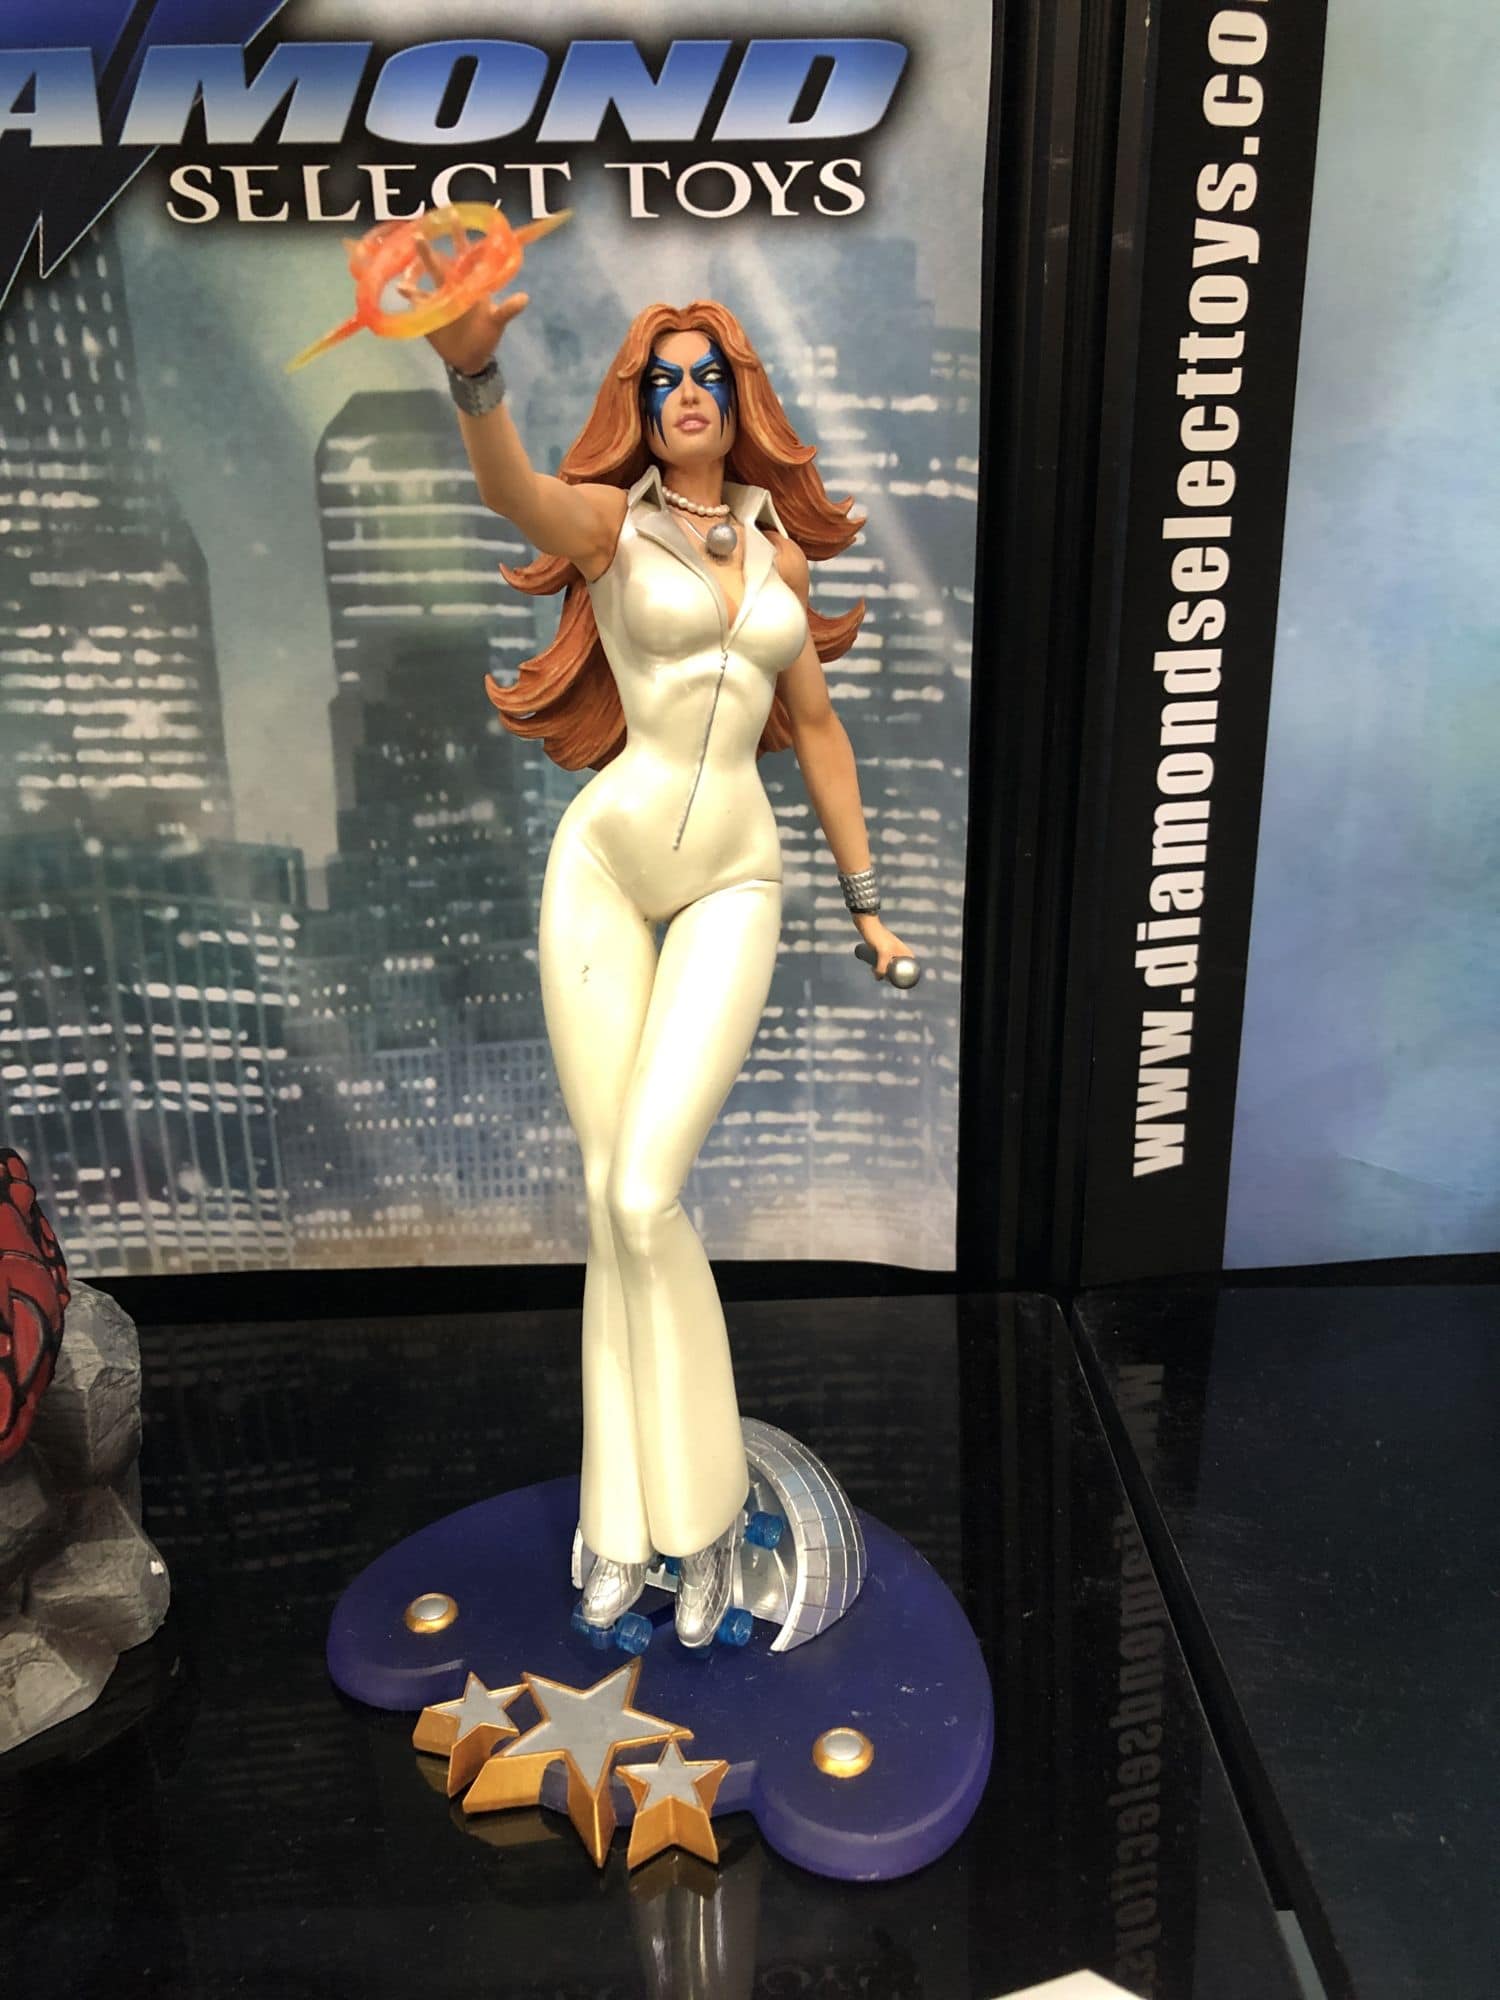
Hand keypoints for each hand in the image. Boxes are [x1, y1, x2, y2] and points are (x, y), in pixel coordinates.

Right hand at [399, 234, 528, 375]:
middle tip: (420, 232)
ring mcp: (438, 298)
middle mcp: (452, 285)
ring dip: (418, 266)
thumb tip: (524, 298)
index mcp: (470, 283)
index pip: (464, 254)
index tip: (453, 215)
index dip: (459, 235)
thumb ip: (508, 310)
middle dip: (429, 249)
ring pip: (426, 278)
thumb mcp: (497, 322)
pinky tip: (401, 288)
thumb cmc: (486, 336)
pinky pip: (417, 301)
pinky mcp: (428, 312)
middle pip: (440, 263)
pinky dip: (410, 294)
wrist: (471, 358)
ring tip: (407, 256)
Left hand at [853, 912, 916, 979]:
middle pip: (898, 968)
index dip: (905, 976)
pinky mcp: (882, 948)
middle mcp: (899, 950)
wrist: (867, 924)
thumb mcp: (882, 954)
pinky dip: (879, 965)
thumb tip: (878, 978)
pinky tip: (872, 967)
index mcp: (905, 951)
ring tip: (873, 970)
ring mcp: (890, 949)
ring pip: (889, 965)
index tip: (894, 980)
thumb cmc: (878, 937)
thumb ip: (881, 967)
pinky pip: (883, 960)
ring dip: (883, 970)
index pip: (910, 967)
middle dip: (890, 975)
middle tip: (881, 977)